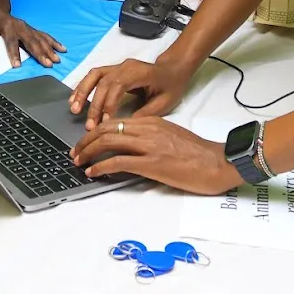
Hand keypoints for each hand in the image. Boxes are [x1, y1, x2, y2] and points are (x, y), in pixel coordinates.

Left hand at [0, 4, 66, 67]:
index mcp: (6, 27)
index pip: (10, 42)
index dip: (13, 53)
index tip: (16, 65)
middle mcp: (20, 27)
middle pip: (31, 42)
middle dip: (40, 54)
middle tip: (48, 64)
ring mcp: (28, 28)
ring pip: (40, 39)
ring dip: (50, 50)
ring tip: (57, 59)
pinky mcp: (32, 30)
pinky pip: (45, 36)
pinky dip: (54, 43)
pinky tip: (62, 48)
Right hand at [69, 57, 192, 128]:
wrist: (173, 68)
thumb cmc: (171, 85)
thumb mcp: (165, 102)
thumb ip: (145, 113)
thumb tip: (125, 126)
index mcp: (139, 72)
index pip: (118, 86)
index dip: (109, 104)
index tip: (105, 123)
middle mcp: (125, 66)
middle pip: (103, 83)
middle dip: (94, 105)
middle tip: (89, 126)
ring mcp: (117, 66)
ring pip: (94, 76)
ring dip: (82, 93)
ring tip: (74, 109)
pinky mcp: (112, 70)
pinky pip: (94, 75)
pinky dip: (83, 86)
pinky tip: (75, 99)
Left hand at [70, 116, 240, 194]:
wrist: (218, 162)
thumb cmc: (198, 154)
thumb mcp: (171, 136)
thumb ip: (150, 137)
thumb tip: (130, 148)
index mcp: (151, 121)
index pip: (115, 121)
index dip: (95, 130)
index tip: (85, 141)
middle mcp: (147, 129)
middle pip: (106, 129)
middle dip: (85, 140)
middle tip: (75, 152)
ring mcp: (149, 145)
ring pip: (108, 141)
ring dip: (88, 152)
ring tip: (78, 162)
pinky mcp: (152, 163)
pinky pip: (118, 162)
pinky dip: (101, 166)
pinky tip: (93, 172)